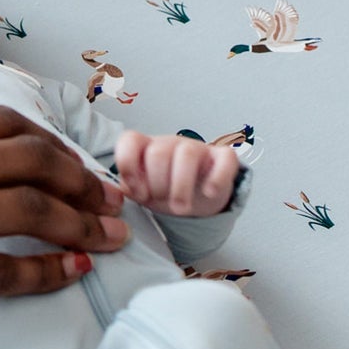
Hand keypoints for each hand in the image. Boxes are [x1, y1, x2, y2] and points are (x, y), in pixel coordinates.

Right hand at [0, 105, 130, 315]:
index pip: (4, 127)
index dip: (54, 147)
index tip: (78, 165)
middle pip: (34, 163)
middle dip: (84, 183)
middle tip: (114, 203)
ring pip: (31, 210)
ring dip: (80, 223)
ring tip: (108, 237)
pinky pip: (0, 270)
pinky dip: (45, 271)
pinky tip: (68, 275)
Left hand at [113, 131, 238, 217]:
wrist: (197, 196)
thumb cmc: (164, 189)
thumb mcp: (142, 189)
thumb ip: (130, 186)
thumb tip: (124, 190)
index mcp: (146, 148)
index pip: (130, 140)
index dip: (128, 165)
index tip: (136, 191)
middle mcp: (170, 144)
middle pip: (159, 152)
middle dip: (157, 183)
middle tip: (161, 201)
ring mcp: (198, 149)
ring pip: (188, 154)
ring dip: (181, 186)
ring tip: (179, 208)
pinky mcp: (222, 159)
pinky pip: (225, 159)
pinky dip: (217, 177)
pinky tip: (209, 192)